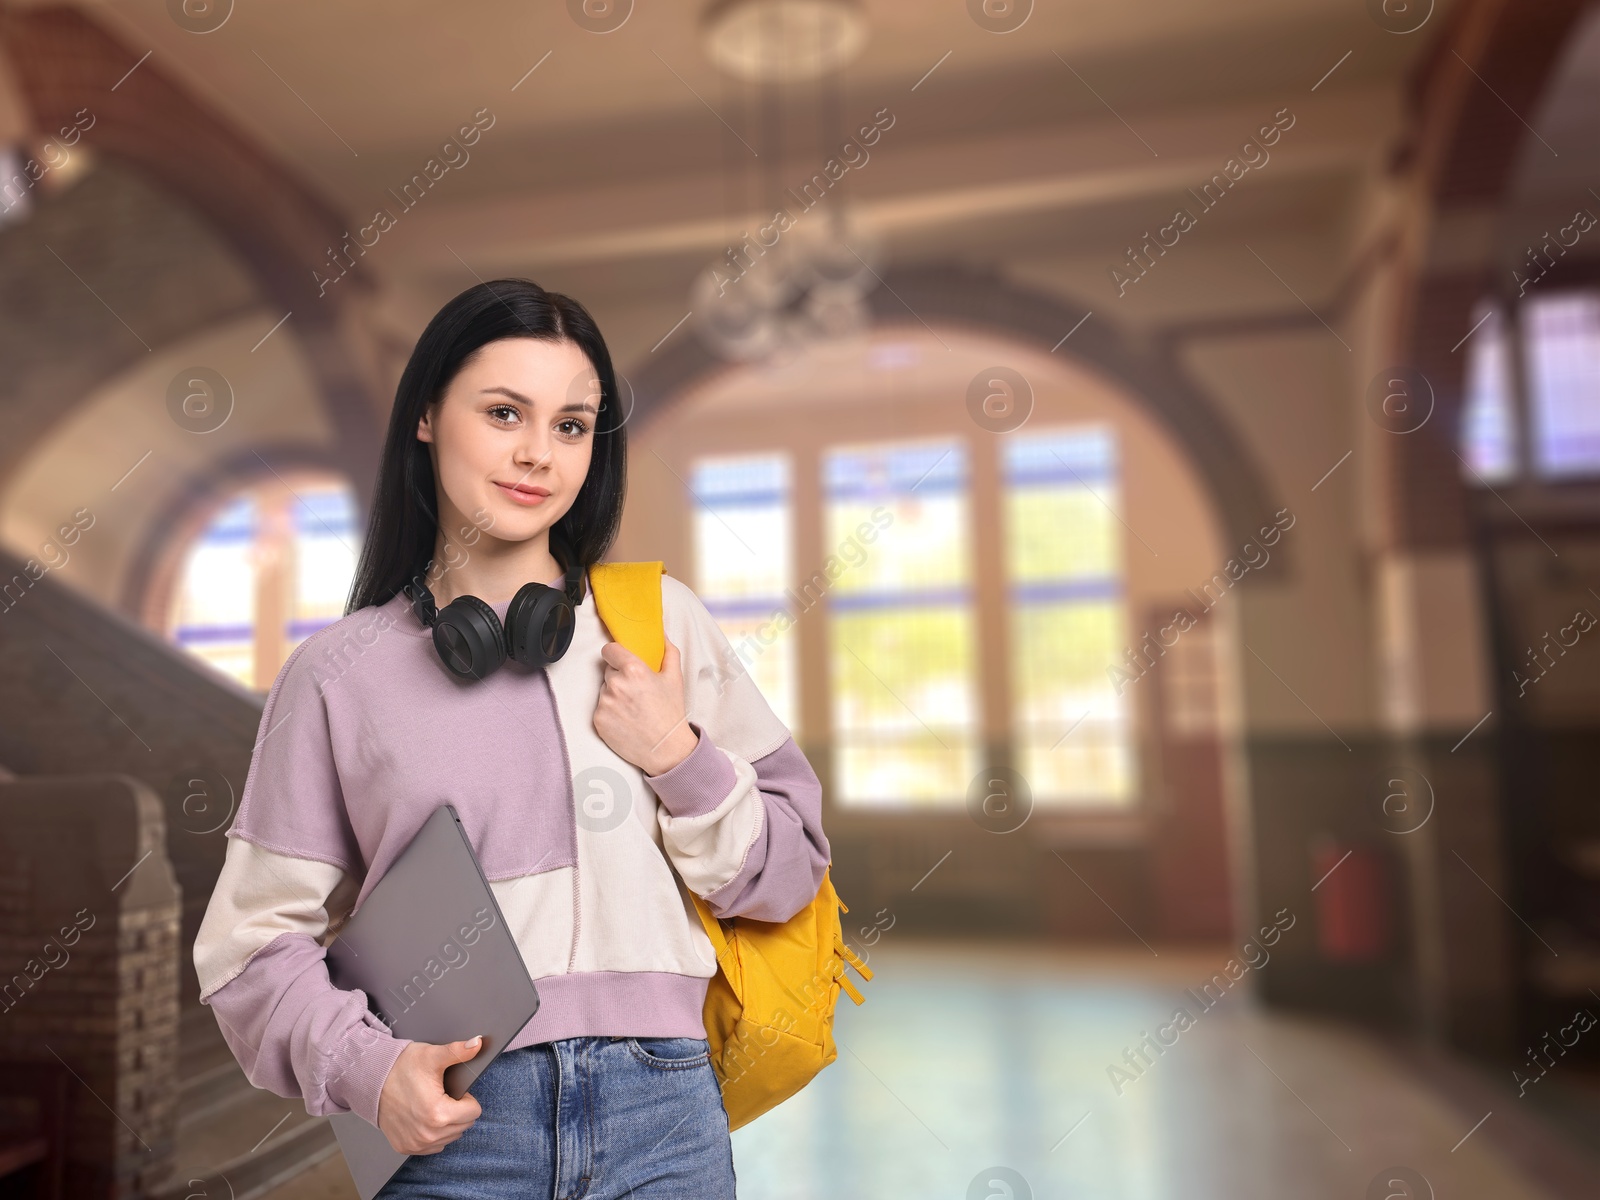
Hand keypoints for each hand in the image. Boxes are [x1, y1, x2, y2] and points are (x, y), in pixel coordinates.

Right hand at [376, 1036, 483, 1154]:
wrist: (371, 1079)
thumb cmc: (401, 1067)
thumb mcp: (432, 1055)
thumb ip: (458, 1051)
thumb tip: (477, 1043)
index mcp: (438, 1114)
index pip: (474, 1112)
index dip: (466, 1097)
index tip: (450, 1090)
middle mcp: (427, 1135)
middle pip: (463, 1126)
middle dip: (457, 1110)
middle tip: (439, 1095)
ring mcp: (416, 1144)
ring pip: (450, 1137)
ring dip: (447, 1123)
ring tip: (430, 1104)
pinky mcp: (405, 1147)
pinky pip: (433, 1146)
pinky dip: (433, 1133)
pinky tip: (422, 1117)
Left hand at [593, 636, 698, 775]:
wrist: (665, 748)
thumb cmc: (671, 713)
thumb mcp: (675, 678)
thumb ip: (668, 652)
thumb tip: (662, 636)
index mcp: (633, 670)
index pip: (609, 650)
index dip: (616, 654)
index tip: (621, 660)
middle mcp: (616, 684)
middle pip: (608, 670)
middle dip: (619, 676)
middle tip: (635, 690)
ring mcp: (605, 703)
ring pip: (604, 689)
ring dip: (614, 694)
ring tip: (632, 707)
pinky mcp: (598, 719)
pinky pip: (600, 707)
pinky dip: (610, 711)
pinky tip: (625, 719)